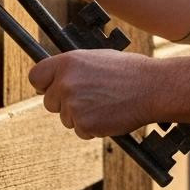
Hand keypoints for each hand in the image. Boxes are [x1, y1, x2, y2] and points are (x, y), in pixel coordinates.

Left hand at [29, 49, 153, 138]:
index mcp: (68, 62)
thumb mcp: (98, 58)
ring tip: (106, 103)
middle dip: (65, 103)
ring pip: (66, 118)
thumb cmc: (130, 71)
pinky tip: (109, 114)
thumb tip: (57, 78)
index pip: (36, 76)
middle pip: (49, 102)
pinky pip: (81, 130)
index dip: (44, 84)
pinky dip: (93, 127)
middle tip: (91, 98)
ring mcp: (73, 105)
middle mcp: (66, 83)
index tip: (51, 88)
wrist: (153, 87)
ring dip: (82, 116)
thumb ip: (74, 68)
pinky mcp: (84, 124)